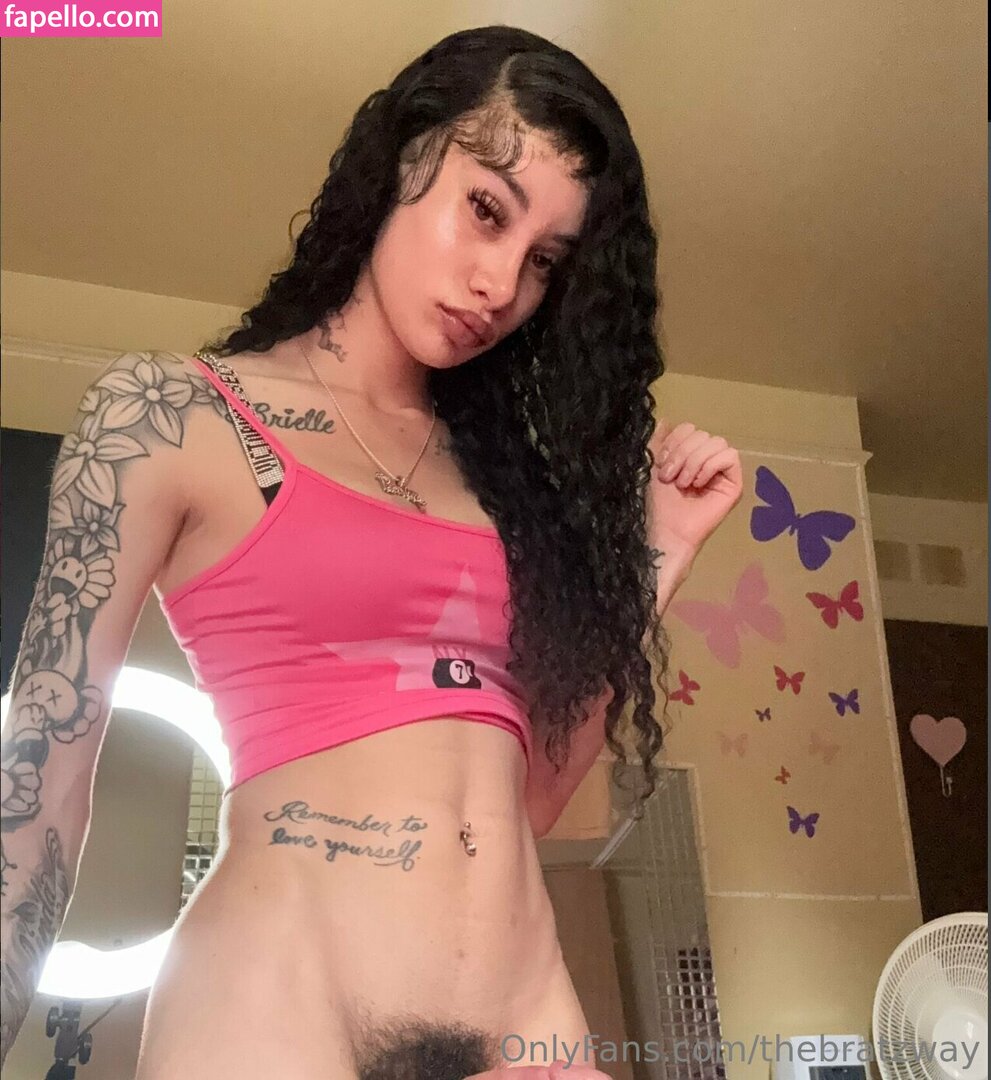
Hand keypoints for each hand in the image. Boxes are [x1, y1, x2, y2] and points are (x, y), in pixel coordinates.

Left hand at [646, 418, 743, 558]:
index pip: (689, 428)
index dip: (674, 441)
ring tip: (683, 484)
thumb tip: (665, 419)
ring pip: (716, 442)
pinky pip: (729, 456)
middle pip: (702, 433)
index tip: (660, 463)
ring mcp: (721, 471)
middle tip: (670, 478)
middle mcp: (706, 459)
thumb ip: (658, 441)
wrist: (666, 530)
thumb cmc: (657, 503)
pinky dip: (710, 466)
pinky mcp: (734, 483)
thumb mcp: (652, 465)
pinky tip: (698, 484)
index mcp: (688, 454)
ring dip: (694, 462)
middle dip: (682, 453)